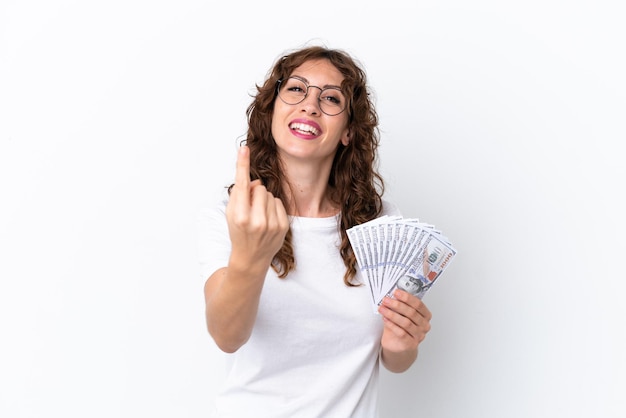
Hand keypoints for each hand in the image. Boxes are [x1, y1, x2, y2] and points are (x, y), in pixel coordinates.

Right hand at [225, 146, 288, 269]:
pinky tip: (268, 220)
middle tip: (250, 208)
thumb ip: (240, 195)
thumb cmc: (239, 232)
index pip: (242, 185)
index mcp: (240, 216)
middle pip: (260, 188)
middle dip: (254, 194)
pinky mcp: (283, 227)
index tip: (244, 149)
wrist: (250, 258)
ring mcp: (271, 225)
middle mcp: (256, 221)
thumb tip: (256, 181)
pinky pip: (279, 203)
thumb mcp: (231, 214)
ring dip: (264, 201)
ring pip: (270, 194)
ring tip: (258, 216)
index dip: (242, 165)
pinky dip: (273, 208)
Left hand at [378, 289, 431, 354]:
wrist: (397, 344)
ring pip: (406, 323)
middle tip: (386, 300)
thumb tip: (391, 295)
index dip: (407, 297)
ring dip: (392, 314)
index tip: (396, 292)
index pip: (418, 304)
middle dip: (397, 305)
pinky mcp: (411, 344)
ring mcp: (419, 336)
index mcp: (425, 315)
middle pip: (412, 313)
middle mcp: (424, 325)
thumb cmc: (400, 327)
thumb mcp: (400, 314)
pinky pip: (401, 333)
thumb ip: (399, 305)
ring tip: (383, 309)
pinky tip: (385, 319)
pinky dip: (392, 325)